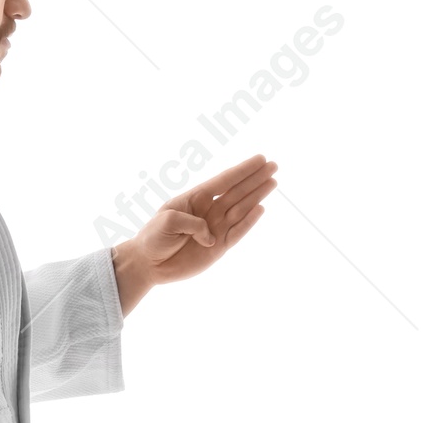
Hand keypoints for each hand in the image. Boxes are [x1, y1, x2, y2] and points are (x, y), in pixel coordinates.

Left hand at [111, 154, 276, 313]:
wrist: (147, 264)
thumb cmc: (153, 238)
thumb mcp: (167, 221)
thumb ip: (192, 223)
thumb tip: (211, 235)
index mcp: (195, 199)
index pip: (223, 181)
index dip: (242, 170)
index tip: (260, 159)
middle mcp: (209, 211)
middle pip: (236, 192)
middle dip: (255, 179)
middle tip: (274, 166)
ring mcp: (215, 229)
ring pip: (240, 209)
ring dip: (256, 196)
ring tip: (272, 182)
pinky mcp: (218, 248)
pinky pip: (237, 233)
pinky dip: (248, 222)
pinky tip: (260, 209)